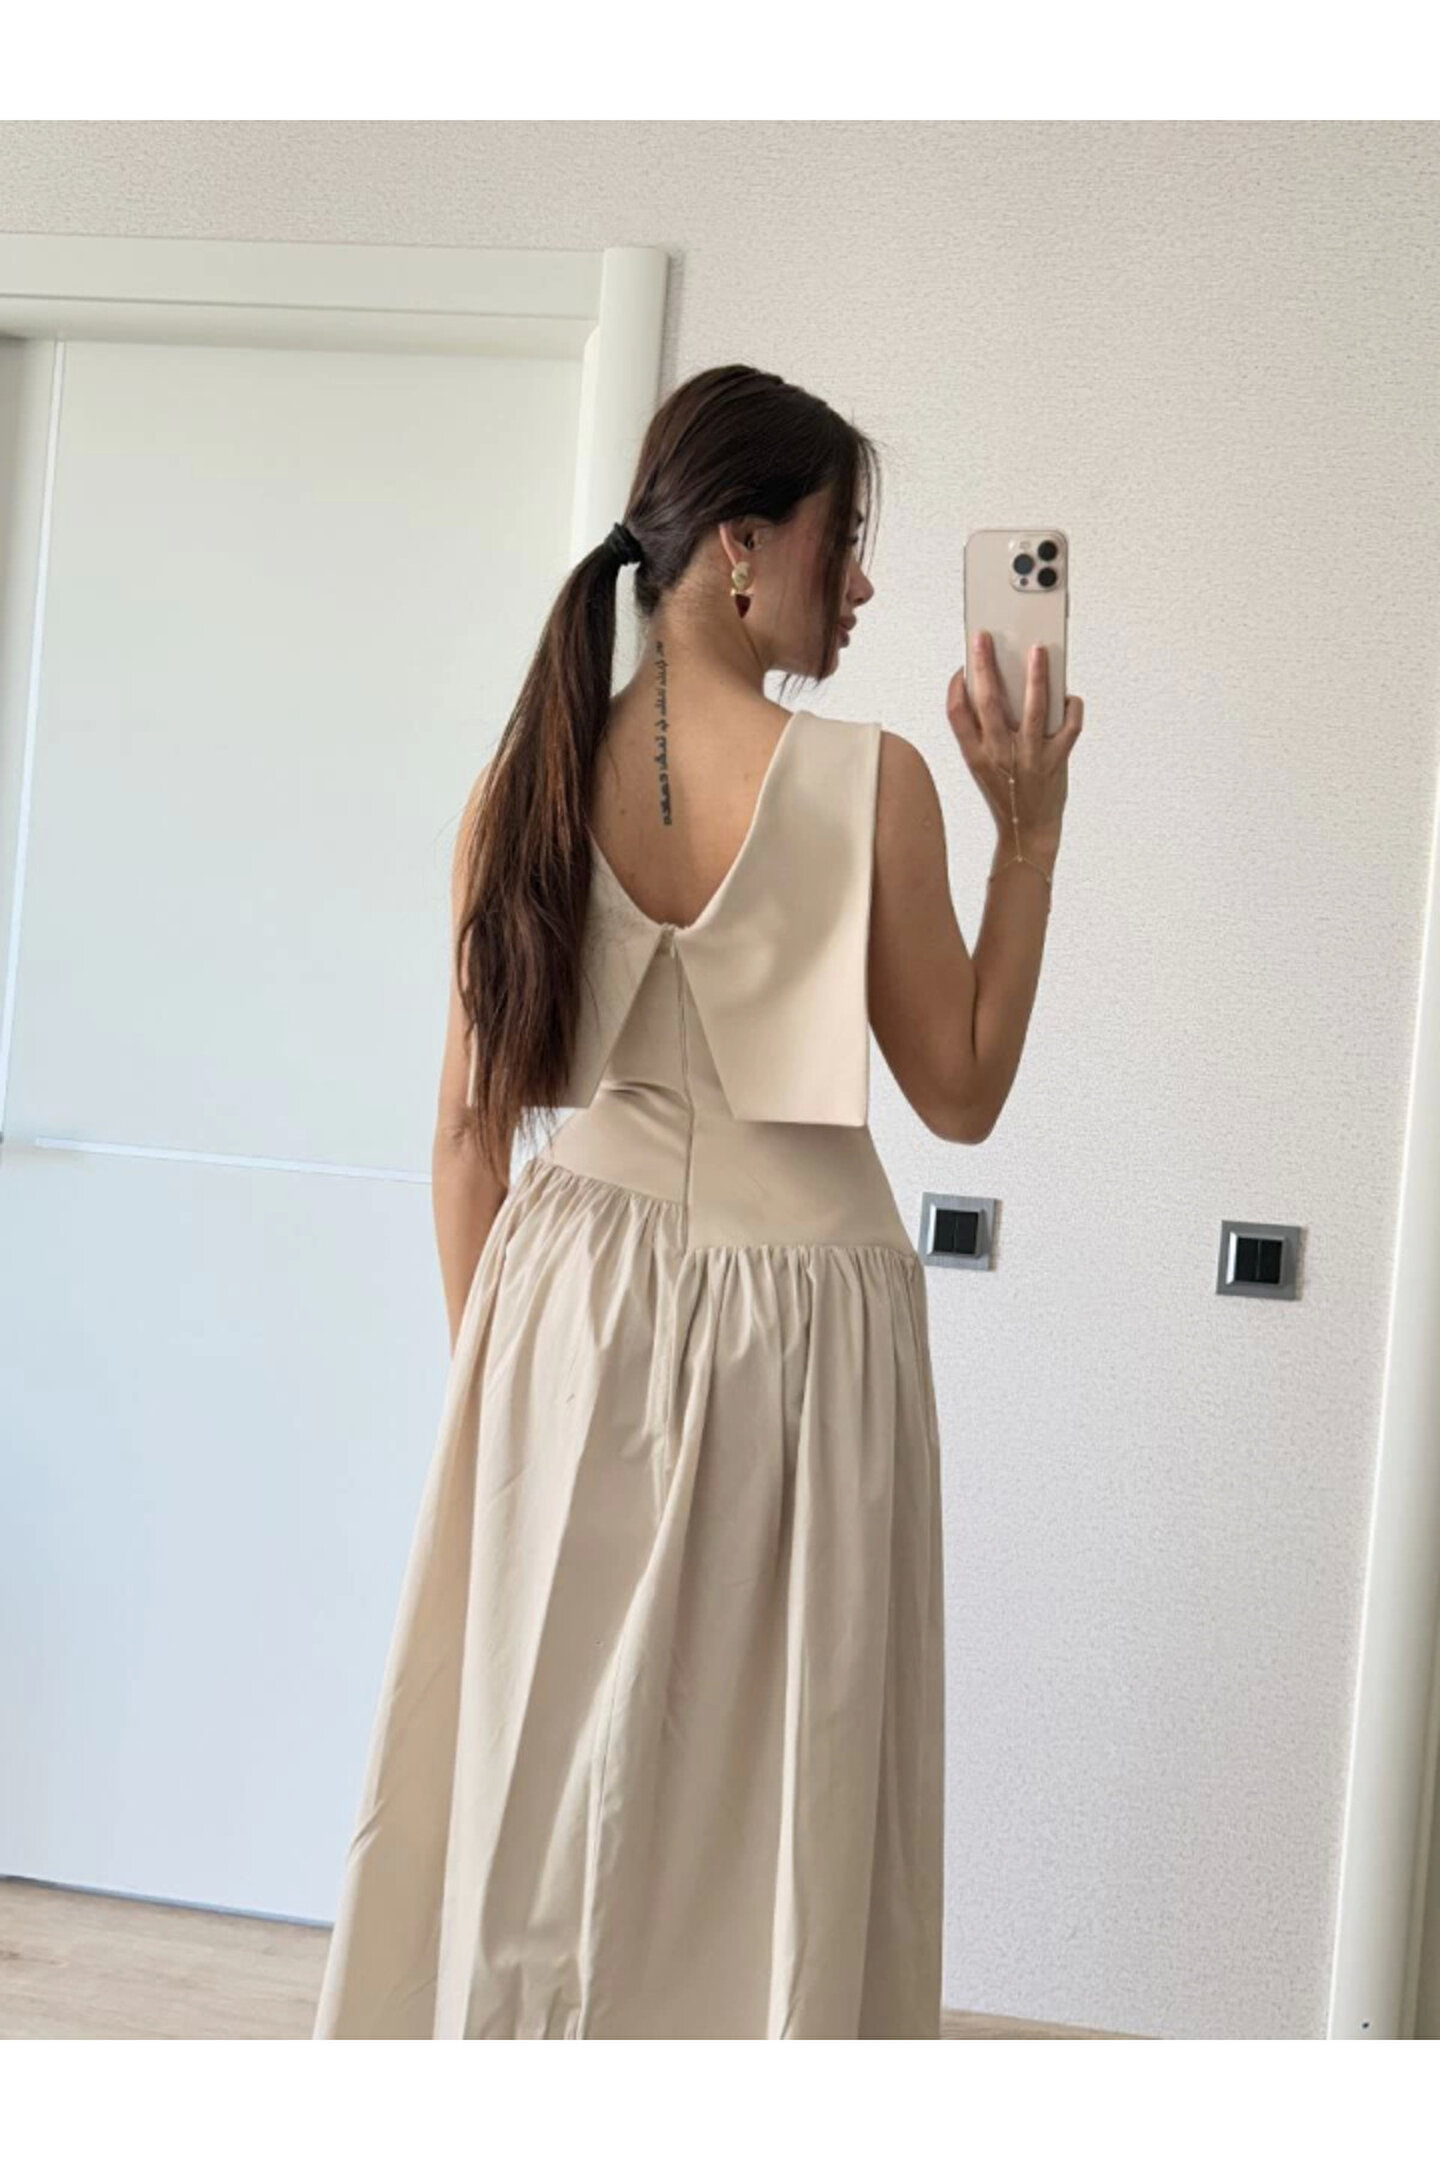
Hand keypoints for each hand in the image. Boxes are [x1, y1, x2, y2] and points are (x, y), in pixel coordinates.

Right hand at [947, 632, 1083, 848]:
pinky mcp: (1057, 762)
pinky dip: (1072, 706)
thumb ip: (983, 732)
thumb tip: (993, 686)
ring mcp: (1029, 758)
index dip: (956, 687)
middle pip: (989, 702)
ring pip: (1033, 708)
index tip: (962, 667)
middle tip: (985, 638)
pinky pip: (1070, 726)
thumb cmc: (1006, 795)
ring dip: (1036, 675)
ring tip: (1038, 650)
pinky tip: (1068, 696)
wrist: (1028, 833)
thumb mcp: (982, 767)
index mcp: (975, 755)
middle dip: (986, 665)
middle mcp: (999, 755)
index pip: (956, 714)